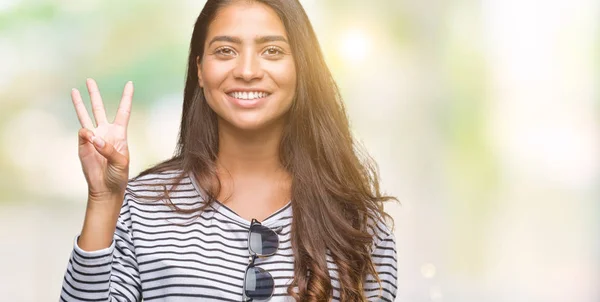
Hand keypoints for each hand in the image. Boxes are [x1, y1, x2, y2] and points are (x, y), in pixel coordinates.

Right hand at [72, 78, 132, 201]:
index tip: (130, 83)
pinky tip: (90, 140)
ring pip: (85, 116)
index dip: (126, 97)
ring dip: (79, 103)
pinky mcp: (83, 145)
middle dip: (94, 94)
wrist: (106, 188)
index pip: (124, 111)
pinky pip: (82, 134)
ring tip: (74, 90)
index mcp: (120, 134)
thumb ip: (108, 148)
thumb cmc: (118, 175)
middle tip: (89, 80)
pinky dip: (86, 135)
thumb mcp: (121, 162)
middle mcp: (106, 132)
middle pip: (99, 108)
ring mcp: (93, 138)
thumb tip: (92, 137)